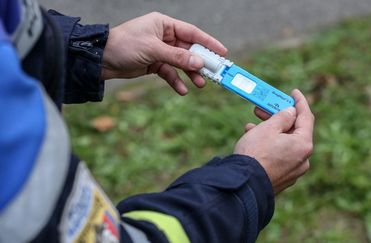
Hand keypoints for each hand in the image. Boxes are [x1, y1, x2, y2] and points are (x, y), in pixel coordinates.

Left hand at [101, 12, 226, 94]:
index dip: (208, 42)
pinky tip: (182, 90)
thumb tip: (199, 64)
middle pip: (189, 50)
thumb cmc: (124, 46)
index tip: (222, 52)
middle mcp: (164, 36)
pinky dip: (175, 81)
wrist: (101, 60)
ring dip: (190, 74)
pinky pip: (169, 73)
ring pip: (181, 63)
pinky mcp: (154, 64)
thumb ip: (177, 57)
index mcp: (164, 25)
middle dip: (200, 63)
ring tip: (200, 84)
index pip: (192, 32)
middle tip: (213, 74)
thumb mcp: (153, 50)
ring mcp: (160, 51)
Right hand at [234, 89, 313, 193]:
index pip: (306, 118)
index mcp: (303, 145)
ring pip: (284, 144)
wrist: (243, 184)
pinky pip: (279, 156)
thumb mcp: (268, 128)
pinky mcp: (282, 178)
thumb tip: (291, 113)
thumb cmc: (255, 153)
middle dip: (279, 118)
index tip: (294, 92)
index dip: (300, 102)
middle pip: (294, 132)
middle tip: (265, 108)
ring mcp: (293, 171)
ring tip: (252, 126)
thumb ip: (282, 117)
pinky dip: (269, 146)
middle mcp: (302, 159)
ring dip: (270, 132)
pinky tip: (253, 140)